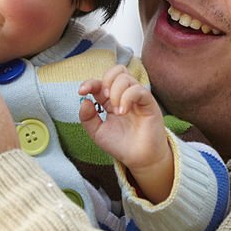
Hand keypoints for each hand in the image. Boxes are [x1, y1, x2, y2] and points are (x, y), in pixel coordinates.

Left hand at [78, 65, 172, 203]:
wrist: (138, 159)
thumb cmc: (120, 145)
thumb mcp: (97, 133)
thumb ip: (87, 118)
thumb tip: (84, 100)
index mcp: (111, 100)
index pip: (101, 81)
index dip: (90, 82)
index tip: (82, 91)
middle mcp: (125, 95)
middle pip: (117, 71)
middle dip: (106, 81)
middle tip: (104, 100)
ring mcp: (137, 97)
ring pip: (126, 78)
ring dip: (116, 92)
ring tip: (117, 112)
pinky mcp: (149, 102)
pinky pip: (138, 89)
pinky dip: (127, 97)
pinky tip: (123, 112)